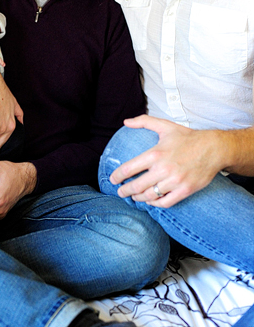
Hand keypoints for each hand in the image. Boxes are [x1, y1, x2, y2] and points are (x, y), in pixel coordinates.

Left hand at [109, 115, 225, 207]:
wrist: (214, 149)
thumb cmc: (188, 137)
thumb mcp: (165, 126)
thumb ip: (143, 122)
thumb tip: (125, 122)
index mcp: (155, 154)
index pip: (129, 168)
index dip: (118, 176)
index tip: (112, 180)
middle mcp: (164, 169)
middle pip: (137, 185)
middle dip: (125, 191)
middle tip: (120, 192)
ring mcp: (175, 181)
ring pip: (150, 196)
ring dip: (138, 198)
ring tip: (134, 197)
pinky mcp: (185, 190)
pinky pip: (166, 202)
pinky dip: (155, 204)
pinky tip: (150, 201)